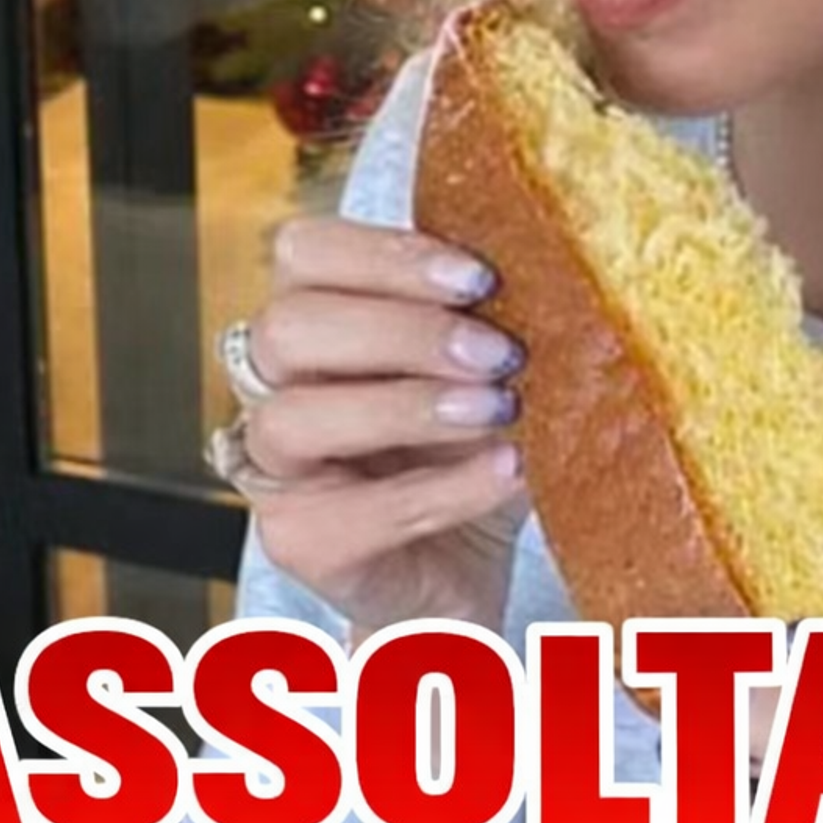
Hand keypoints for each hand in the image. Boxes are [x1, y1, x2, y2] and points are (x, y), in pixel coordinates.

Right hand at [223, 216, 531, 639]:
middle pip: (288, 328)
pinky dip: (441, 489)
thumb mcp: (488, 368)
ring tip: (499, 410)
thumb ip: (487, 316)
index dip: (385, 255)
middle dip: (401, 332)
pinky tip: (505, 471)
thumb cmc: (470, 448)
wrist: (470, 571)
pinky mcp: (298, 541)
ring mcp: (276, 467)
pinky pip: (350, 514)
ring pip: (294, 417)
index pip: (303, 252)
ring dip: (407, 408)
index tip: (480, 278)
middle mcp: (275, 384)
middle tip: (499, 353)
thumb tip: (547, 267)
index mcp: (315, 316)